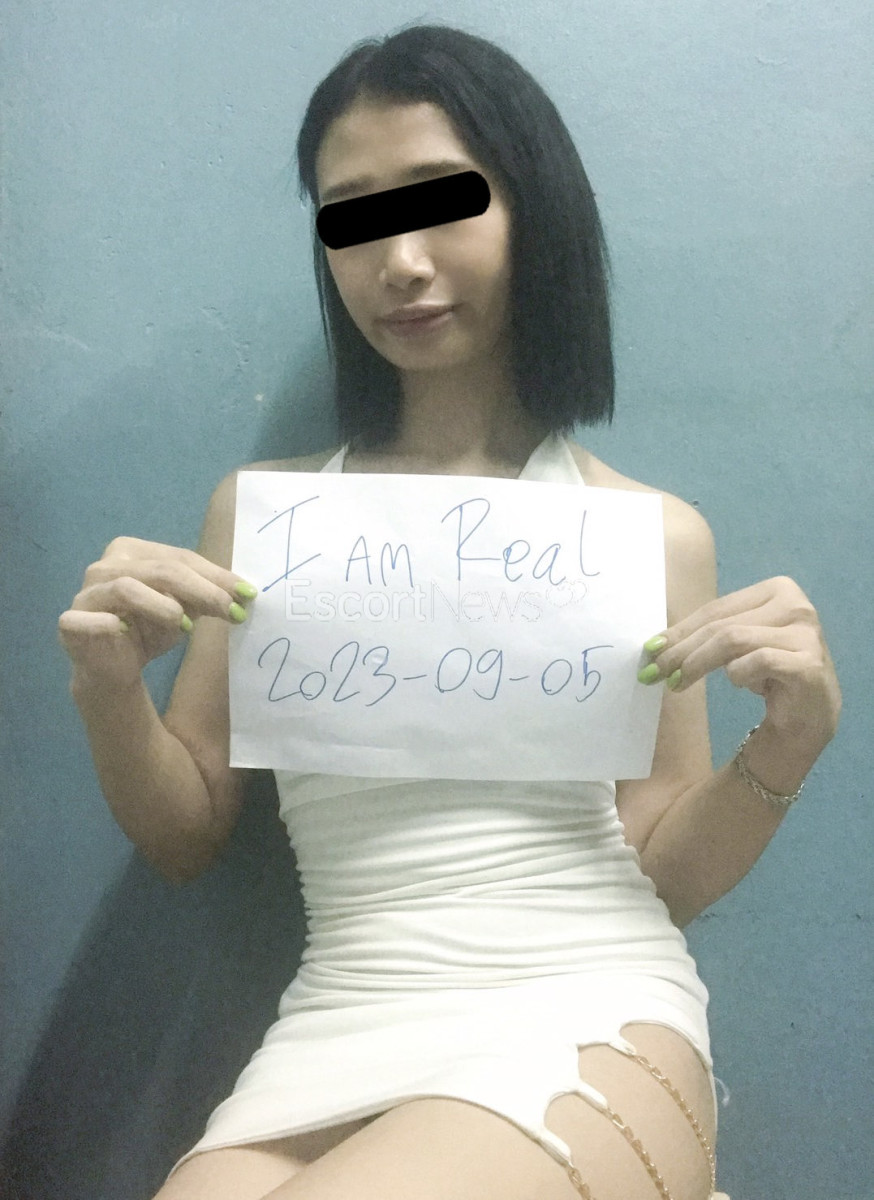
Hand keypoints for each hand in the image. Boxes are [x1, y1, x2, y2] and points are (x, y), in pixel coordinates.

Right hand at [58, 536, 256, 690]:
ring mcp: (86, 593)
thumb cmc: (149, 629)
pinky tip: (124, 631)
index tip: (248, 595)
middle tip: (230, 609)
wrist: (115, 668)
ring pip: (126, 588)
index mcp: (133, 552)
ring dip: (161, 605)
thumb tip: (245, 594)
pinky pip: (85, 618)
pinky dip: (106, 623)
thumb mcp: (185, 610)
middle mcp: (106, 566)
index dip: (216, 576)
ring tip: (185, 625)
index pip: (180, 558)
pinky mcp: (70, 622)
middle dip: (201, 590)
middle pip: (160, 570)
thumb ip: (208, 597)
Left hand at [640, 575, 841, 755]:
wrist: (809, 714)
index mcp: (777, 590)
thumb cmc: (768, 674)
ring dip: (699, 664)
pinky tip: (742, 684)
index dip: (679, 630)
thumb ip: (704, 635)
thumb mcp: (735, 646)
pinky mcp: (809, 663)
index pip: (716, 609)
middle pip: (722, 625)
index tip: (649, 650)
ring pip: (734, 640)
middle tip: (654, 672)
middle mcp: (796, 605)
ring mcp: (807, 633)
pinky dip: (739, 674)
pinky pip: (759, 661)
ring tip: (679, 683)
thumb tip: (654, 645)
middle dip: (681, 650)